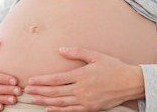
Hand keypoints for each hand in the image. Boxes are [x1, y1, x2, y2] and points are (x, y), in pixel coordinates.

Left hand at [23, 47, 144, 111]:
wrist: (129, 82)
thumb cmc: (113, 67)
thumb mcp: (96, 56)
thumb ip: (77, 52)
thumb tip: (61, 50)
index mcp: (81, 75)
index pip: (56, 79)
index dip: (42, 81)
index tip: (31, 81)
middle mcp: (81, 89)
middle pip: (55, 92)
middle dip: (39, 92)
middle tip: (26, 92)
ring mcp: (85, 100)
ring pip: (60, 103)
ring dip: (45, 101)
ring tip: (33, 100)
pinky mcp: (90, 108)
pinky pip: (71, 111)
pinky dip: (58, 111)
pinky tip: (49, 109)